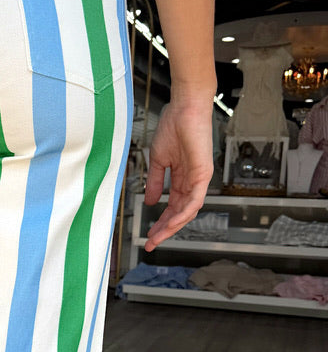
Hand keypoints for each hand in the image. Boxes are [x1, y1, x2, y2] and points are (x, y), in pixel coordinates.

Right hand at [143, 97, 214, 251]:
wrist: (185, 108)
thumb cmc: (173, 126)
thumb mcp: (158, 160)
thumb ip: (156, 182)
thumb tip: (151, 201)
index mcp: (181, 178)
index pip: (172, 207)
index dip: (160, 222)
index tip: (148, 235)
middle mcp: (192, 182)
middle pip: (179, 213)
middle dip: (165, 230)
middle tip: (151, 243)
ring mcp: (199, 179)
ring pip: (188, 211)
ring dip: (173, 225)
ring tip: (158, 236)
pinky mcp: (203, 174)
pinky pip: (195, 199)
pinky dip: (183, 212)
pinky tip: (172, 221)